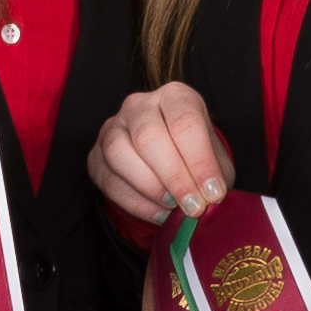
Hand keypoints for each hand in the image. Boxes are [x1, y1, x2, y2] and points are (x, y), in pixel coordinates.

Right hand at [90, 81, 234, 226]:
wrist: (167, 163)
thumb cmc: (193, 156)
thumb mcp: (215, 159)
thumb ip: (214, 174)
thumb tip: (210, 196)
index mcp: (174, 96)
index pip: (185, 122)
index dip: (200, 161)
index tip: (213, 193)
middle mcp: (139, 105)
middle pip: (149, 136)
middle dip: (174, 177)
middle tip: (193, 206)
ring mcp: (112, 128)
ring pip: (119, 153)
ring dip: (149, 187)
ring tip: (172, 207)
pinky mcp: (95, 155)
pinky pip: (107, 180)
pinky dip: (134, 202)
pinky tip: (157, 213)